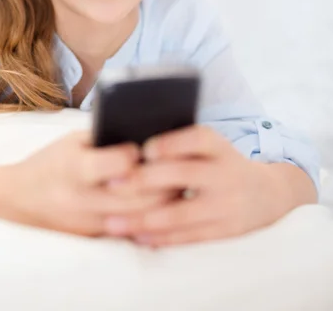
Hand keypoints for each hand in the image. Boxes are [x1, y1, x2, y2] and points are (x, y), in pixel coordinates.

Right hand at [2, 131, 166, 236]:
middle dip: (163, 180)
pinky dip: (149, 215)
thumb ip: (105, 138)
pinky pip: (131, 228)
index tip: (152, 145)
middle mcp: (83, 199)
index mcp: (75, 168)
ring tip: (177, 182)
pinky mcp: (95, 237)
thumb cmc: (50, 162)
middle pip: (137, 194)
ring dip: (163, 200)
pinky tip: (160, 201)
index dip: (139, 154)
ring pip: (140, 216)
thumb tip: (143, 135)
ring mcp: (89, 222)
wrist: (19, 199)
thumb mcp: (71, 141)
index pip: (118, 165)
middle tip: (180, 166)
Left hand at [104, 125, 292, 246]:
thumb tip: (130, 150)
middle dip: (143, 180)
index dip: (169, 143)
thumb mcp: (210, 146)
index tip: (143, 150)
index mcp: (218, 146)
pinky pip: (189, 236)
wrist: (267, 193)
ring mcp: (227, 204)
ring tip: (112, 222)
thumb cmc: (221, 163)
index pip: (195, 139)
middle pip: (182, 174)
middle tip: (110, 184)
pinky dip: (161, 238)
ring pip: (180, 213)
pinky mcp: (226, 230)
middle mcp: (225, 173)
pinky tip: (137, 237)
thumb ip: (180, 146)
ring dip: (142, 219)